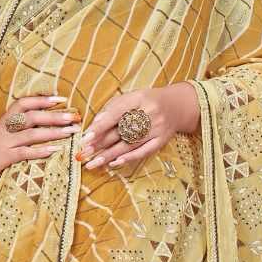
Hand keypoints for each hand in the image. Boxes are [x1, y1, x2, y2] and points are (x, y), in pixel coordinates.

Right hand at [0, 95, 81, 183]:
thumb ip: (8, 122)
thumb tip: (26, 113)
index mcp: (3, 120)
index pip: (23, 103)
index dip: (42, 100)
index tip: (61, 99)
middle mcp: (4, 128)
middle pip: (32, 117)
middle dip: (54, 116)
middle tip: (73, 116)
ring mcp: (4, 143)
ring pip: (32, 134)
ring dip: (53, 132)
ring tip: (70, 132)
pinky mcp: (4, 158)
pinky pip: (24, 153)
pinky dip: (40, 151)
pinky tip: (54, 151)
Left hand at [75, 85, 199, 171]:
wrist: (177, 105)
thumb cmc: (147, 101)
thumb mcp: (130, 97)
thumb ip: (112, 108)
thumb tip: (94, 125)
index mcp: (139, 98)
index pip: (116, 113)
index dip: (100, 126)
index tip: (85, 137)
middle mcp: (150, 113)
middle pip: (121, 131)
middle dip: (100, 144)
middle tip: (83, 153)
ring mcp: (157, 128)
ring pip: (130, 144)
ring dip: (110, 155)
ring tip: (93, 163)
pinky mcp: (162, 140)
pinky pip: (144, 151)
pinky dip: (128, 158)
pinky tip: (114, 163)